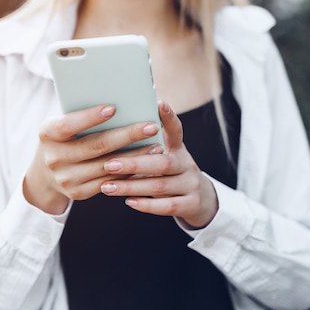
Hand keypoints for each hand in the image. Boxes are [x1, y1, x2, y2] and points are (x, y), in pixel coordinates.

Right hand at [23, 104, 163, 214]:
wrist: (43, 176)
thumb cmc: (62, 139)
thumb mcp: (62, 126)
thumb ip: (82, 117)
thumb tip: (119, 105)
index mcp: (48, 134)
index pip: (69, 124)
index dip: (91, 117)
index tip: (114, 108)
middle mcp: (54, 158)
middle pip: (96, 146)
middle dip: (127, 135)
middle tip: (150, 126)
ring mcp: (66, 178)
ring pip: (107, 167)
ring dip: (135, 156)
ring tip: (156, 145)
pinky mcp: (78, 193)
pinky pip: (109, 182)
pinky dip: (128, 172)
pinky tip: (144, 162)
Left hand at [99, 101, 218, 228]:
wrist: (201, 200)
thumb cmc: (171, 175)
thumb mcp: (166, 157)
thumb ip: (147, 149)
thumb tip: (113, 135)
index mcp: (179, 149)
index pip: (176, 130)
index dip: (169, 117)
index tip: (159, 102)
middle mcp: (187, 165)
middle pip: (162, 163)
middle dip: (134, 164)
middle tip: (109, 164)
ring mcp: (191, 185)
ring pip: (160, 186)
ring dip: (131, 186)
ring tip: (107, 186)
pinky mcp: (192, 205)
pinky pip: (167, 206)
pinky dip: (146, 204)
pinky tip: (128, 201)